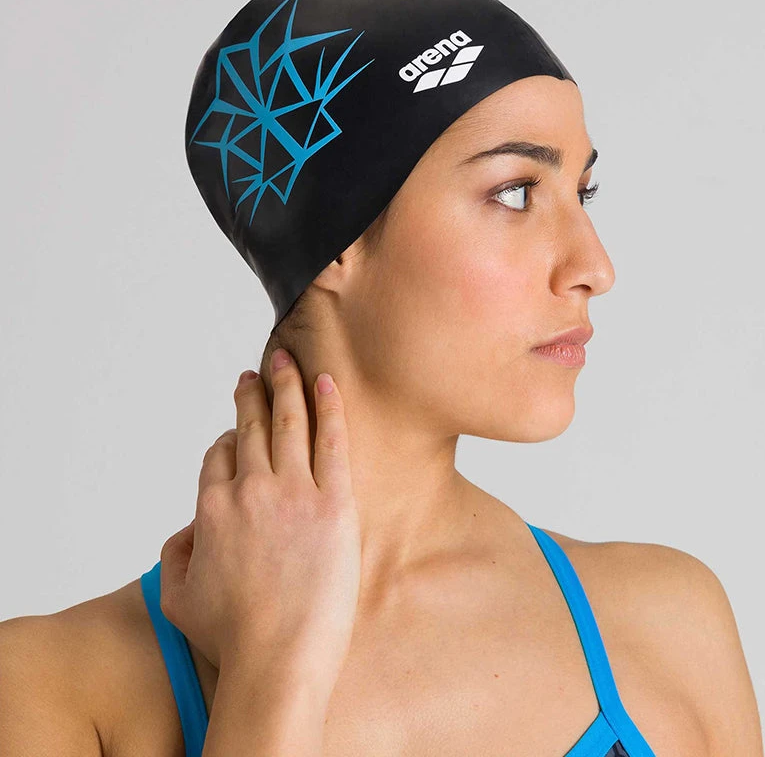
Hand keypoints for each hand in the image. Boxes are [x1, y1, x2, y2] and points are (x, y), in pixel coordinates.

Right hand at [158, 353, 360, 702]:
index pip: (218, 455)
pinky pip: (332, 441)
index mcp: (212, 508)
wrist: (279, 660)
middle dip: (252, 395)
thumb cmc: (231, 637)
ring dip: (286, 385)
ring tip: (285, 360)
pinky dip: (328, 407)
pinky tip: (327, 382)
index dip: (227, 439)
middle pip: (249, 428)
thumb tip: (188, 530)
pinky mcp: (334, 503)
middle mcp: (250, 490)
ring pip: (288, 423)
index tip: (236, 432)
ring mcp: (294, 493)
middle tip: (255, 374)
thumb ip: (174, 555)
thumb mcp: (177, 599)